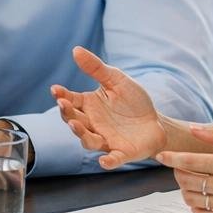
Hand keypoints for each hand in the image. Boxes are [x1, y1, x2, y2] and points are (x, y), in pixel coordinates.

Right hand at [50, 46, 165, 168]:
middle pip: (74, 121)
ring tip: (76, 125)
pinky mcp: (122, 152)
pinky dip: (108, 161)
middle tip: (63, 105)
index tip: (55, 90)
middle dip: (67, 114)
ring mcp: (106, 139)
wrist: (157, 122)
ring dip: (81, 134)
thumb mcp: (117, 80)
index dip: (62, 96)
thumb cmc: (134, 101)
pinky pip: (113, 158)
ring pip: (88, 140)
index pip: (71, 100)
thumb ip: (96, 68)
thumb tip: (76, 50)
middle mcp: (93, 124)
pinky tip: (104, 161)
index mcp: (90, 106)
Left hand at [157, 126, 212, 212]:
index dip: (171, 158)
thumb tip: (194, 128)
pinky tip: (202, 198)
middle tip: (181, 168)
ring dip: (185, 189)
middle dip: (178, 172)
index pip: (191, 161)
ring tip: (193, 182)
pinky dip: (196, 207)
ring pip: (192, 198)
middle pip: (187, 180)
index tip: (161, 156)